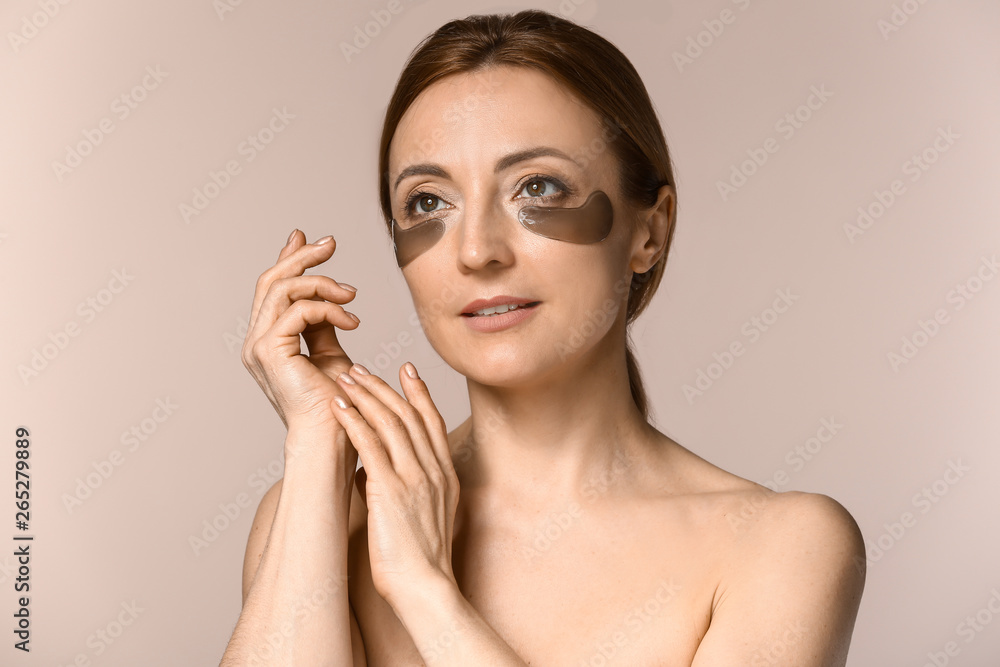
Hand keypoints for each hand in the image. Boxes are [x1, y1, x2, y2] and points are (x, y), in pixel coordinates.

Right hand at [242, 230, 360, 432]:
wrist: (332, 438)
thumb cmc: (336, 405)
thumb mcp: (332, 353)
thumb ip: (326, 323)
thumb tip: (334, 293)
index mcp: (268, 341)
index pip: (273, 289)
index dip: (289, 259)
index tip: (313, 240)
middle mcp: (256, 342)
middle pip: (272, 282)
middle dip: (302, 257)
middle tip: (331, 243)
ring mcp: (258, 346)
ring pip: (283, 289)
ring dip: (322, 282)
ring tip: (352, 294)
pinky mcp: (270, 352)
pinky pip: (297, 311)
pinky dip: (328, 308)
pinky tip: (353, 320)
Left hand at [331, 362, 459, 606]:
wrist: (426, 589)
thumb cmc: (420, 563)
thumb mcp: (421, 517)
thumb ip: (400, 489)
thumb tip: (368, 475)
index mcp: (445, 476)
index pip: (433, 422)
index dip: (419, 392)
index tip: (406, 369)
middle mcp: (433, 470)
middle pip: (409, 415)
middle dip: (383, 387)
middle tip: (361, 368)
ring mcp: (415, 478)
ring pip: (390, 423)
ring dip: (365, 396)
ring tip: (344, 377)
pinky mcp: (392, 490)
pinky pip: (370, 445)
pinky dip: (353, 421)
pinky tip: (338, 406)